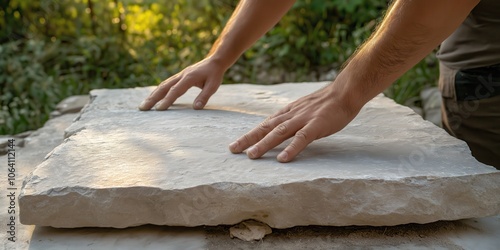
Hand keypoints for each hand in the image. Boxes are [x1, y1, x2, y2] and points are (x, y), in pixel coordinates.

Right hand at [139, 58, 225, 110]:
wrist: (215, 61)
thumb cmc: (215, 74)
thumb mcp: (213, 85)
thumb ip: (204, 96)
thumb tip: (196, 108)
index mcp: (189, 77)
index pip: (175, 91)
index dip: (167, 100)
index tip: (159, 109)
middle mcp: (181, 75)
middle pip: (163, 87)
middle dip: (152, 98)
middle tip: (142, 108)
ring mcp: (179, 75)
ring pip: (162, 85)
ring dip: (152, 95)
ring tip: (144, 105)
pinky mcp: (179, 77)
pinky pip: (166, 84)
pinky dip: (158, 92)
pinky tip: (154, 99)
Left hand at [228, 84, 361, 161]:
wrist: (345, 91)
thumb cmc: (327, 102)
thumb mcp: (304, 109)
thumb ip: (293, 118)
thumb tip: (282, 128)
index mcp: (288, 113)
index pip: (265, 125)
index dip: (250, 134)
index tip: (236, 143)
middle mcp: (291, 115)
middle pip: (265, 128)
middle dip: (248, 139)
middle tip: (232, 150)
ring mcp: (303, 120)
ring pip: (279, 133)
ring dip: (264, 145)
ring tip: (251, 156)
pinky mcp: (316, 126)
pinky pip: (301, 139)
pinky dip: (291, 149)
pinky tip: (282, 159)